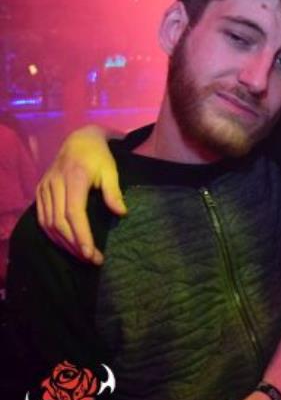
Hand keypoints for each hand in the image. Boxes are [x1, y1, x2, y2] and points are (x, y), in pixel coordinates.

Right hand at [35, 125, 125, 263]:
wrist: (79, 139)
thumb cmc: (99, 156)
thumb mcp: (111, 170)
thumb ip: (113, 192)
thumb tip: (121, 213)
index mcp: (73, 178)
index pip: (74, 213)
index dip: (81, 236)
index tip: (90, 254)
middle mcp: (54, 184)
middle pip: (60, 222)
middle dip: (75, 245)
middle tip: (92, 260)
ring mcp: (44, 188)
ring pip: (48, 223)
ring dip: (64, 243)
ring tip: (82, 256)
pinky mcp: (39, 191)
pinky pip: (42, 218)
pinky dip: (52, 234)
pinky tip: (66, 244)